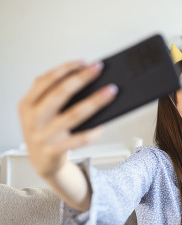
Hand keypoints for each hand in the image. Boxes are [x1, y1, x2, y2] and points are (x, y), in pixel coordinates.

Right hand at [18, 60, 117, 177]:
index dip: (65, 68)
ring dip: (95, 101)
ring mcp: (41, 136)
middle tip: (99, 68)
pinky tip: (102, 125)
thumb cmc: (46, 131)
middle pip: (60, 93)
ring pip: (73, 115)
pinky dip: (93, 131)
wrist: (42, 162)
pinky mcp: (53, 151)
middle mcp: (32, 119)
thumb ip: (55, 96)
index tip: (84, 62)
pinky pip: (78, 139)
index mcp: (27, 104)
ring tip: (110, 91)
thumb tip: (88, 79)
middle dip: (82, 78)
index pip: (46, 80)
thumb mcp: (42, 112)